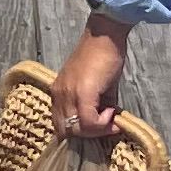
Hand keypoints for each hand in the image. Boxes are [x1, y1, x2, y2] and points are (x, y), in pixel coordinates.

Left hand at [50, 17, 127, 141]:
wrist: (104, 36)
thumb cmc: (102, 57)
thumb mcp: (96, 87)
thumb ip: (97, 106)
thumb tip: (106, 124)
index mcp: (58, 93)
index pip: (60, 125)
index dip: (80, 132)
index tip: (99, 127)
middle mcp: (58, 95)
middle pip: (66, 132)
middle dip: (88, 134)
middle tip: (106, 124)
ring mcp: (68, 94)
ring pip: (77, 130)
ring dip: (96, 130)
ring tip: (110, 116)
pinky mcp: (82, 92)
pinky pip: (88, 121)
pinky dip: (102, 123)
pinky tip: (112, 111)